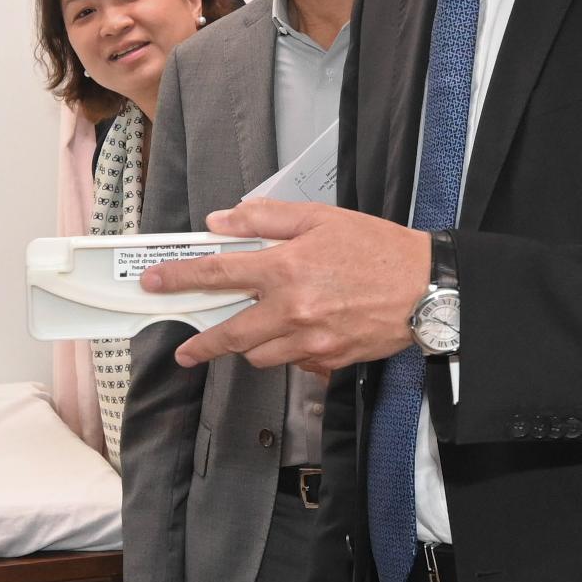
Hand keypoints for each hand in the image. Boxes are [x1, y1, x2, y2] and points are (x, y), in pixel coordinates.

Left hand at [149, 199, 431, 376]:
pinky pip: (293, 363)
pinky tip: (297, 335)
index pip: (216, 274)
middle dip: (201, 343)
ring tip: (253, 330)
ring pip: (258, 355)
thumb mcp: (319, 219)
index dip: (178, 279)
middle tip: (186, 348)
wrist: (427, 287)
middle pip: (229, 334)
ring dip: (248, 345)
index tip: (154, 284)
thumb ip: (265, 221)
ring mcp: (310, 340)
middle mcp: (292, 309)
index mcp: (285, 268)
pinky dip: (286, 352)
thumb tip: (221, 223)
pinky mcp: (328, 359)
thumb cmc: (377, 248)